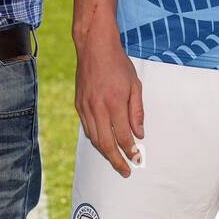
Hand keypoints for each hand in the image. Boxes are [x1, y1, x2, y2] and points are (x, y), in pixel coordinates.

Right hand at [73, 27, 144, 177]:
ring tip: (115, 161)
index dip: (130, 151)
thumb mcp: (135, 85)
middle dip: (116, 160)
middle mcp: (98, 108)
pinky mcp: (79, 105)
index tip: (137, 159)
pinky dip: (95, 139)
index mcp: (115, 103)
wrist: (94, 48)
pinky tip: (103, 143)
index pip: (123, 136)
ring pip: (94, 139)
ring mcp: (86, 108)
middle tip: (125, 170)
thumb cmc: (117, 64)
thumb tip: (139, 134)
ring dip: (105, 153)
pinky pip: (87, 128)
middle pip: (106, 144)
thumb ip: (137, 111)